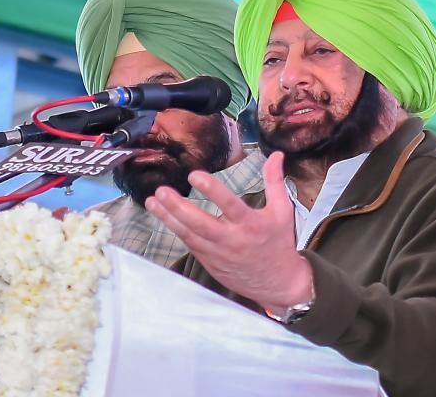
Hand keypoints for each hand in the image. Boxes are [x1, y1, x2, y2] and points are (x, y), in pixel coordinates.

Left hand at [145, 152, 312, 311]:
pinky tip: (163, 215)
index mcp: (251, 224)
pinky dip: (175, 229)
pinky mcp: (210, 262)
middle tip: (161, 191)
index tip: (194, 175)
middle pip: (200, 224)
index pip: (229, 205)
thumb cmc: (279, 242)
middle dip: (178, 207)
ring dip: (169, 218)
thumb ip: (275, 181)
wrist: (277, 283)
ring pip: (189, 235)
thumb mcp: (282, 211)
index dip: (212, 190)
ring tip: (153, 201)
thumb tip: (276, 154)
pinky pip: (190, 244)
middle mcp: (232, 240)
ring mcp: (218, 253)